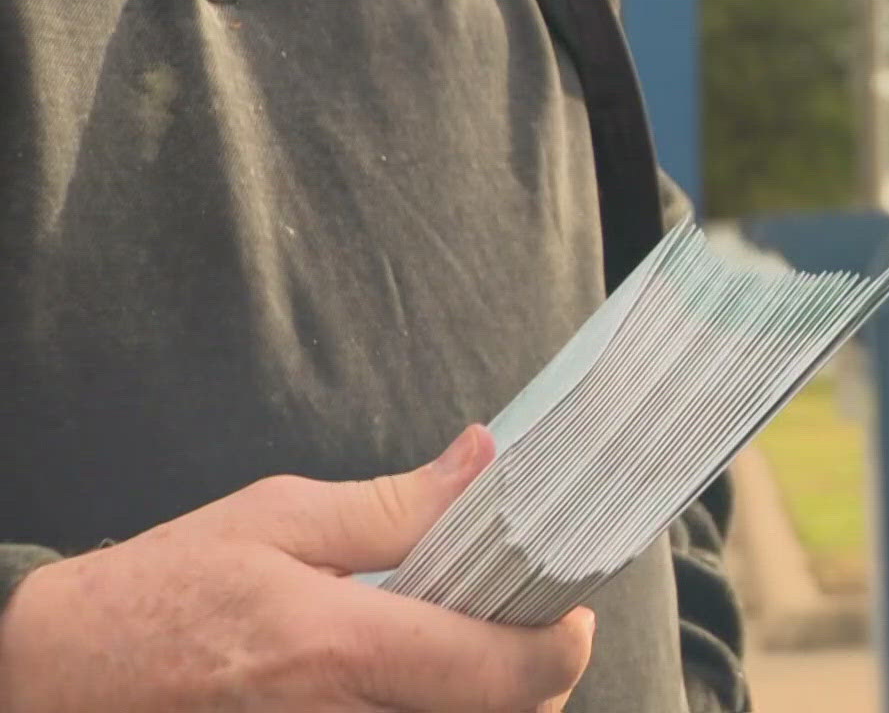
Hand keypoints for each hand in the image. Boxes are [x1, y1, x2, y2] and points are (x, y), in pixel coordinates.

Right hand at [0, 425, 594, 711]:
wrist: (59, 681)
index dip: (562, 643)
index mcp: (342, 646)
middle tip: (517, 616)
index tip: (569, 607)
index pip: (507, 670)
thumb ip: (396, 504)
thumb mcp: (276, 520)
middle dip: (531, 671)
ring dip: (488, 696)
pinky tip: (419, 677)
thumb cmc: (162, 596)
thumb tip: (485, 461)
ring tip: (463, 643)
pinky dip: (438, 711)